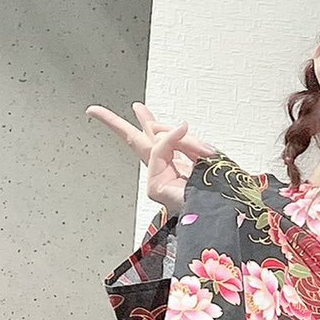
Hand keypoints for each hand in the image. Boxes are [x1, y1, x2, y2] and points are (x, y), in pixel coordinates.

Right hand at [86, 100, 216, 213]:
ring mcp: (159, 180)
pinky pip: (159, 152)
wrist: (223, 212)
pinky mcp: (155, 188)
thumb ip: (187, 140)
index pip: (159, 140)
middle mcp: (166, 170)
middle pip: (137, 143)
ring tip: (198, 148)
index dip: (147, 122)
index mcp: (178, 163)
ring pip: (155, 142)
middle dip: (115, 125)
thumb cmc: (221, 192)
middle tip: (95, 111)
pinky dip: (171, 140)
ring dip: (177, 136)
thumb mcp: (206, 154)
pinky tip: (182, 131)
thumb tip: (174, 128)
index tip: (137, 107)